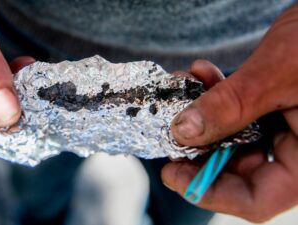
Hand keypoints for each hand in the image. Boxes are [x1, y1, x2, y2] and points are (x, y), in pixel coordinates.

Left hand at [162, 4, 297, 221]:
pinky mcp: (275, 109)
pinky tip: (203, 75)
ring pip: (232, 139)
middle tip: (169, 129)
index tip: (172, 173)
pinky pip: (238, 113)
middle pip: (237, 170)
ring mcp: (286, 130)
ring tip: (186, 88)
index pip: (256, 200)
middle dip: (198, 147)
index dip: (208, 191)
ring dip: (202, 115)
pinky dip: (217, 96)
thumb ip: (231, 105)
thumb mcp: (279, 72)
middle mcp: (297, 151)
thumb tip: (183, 132)